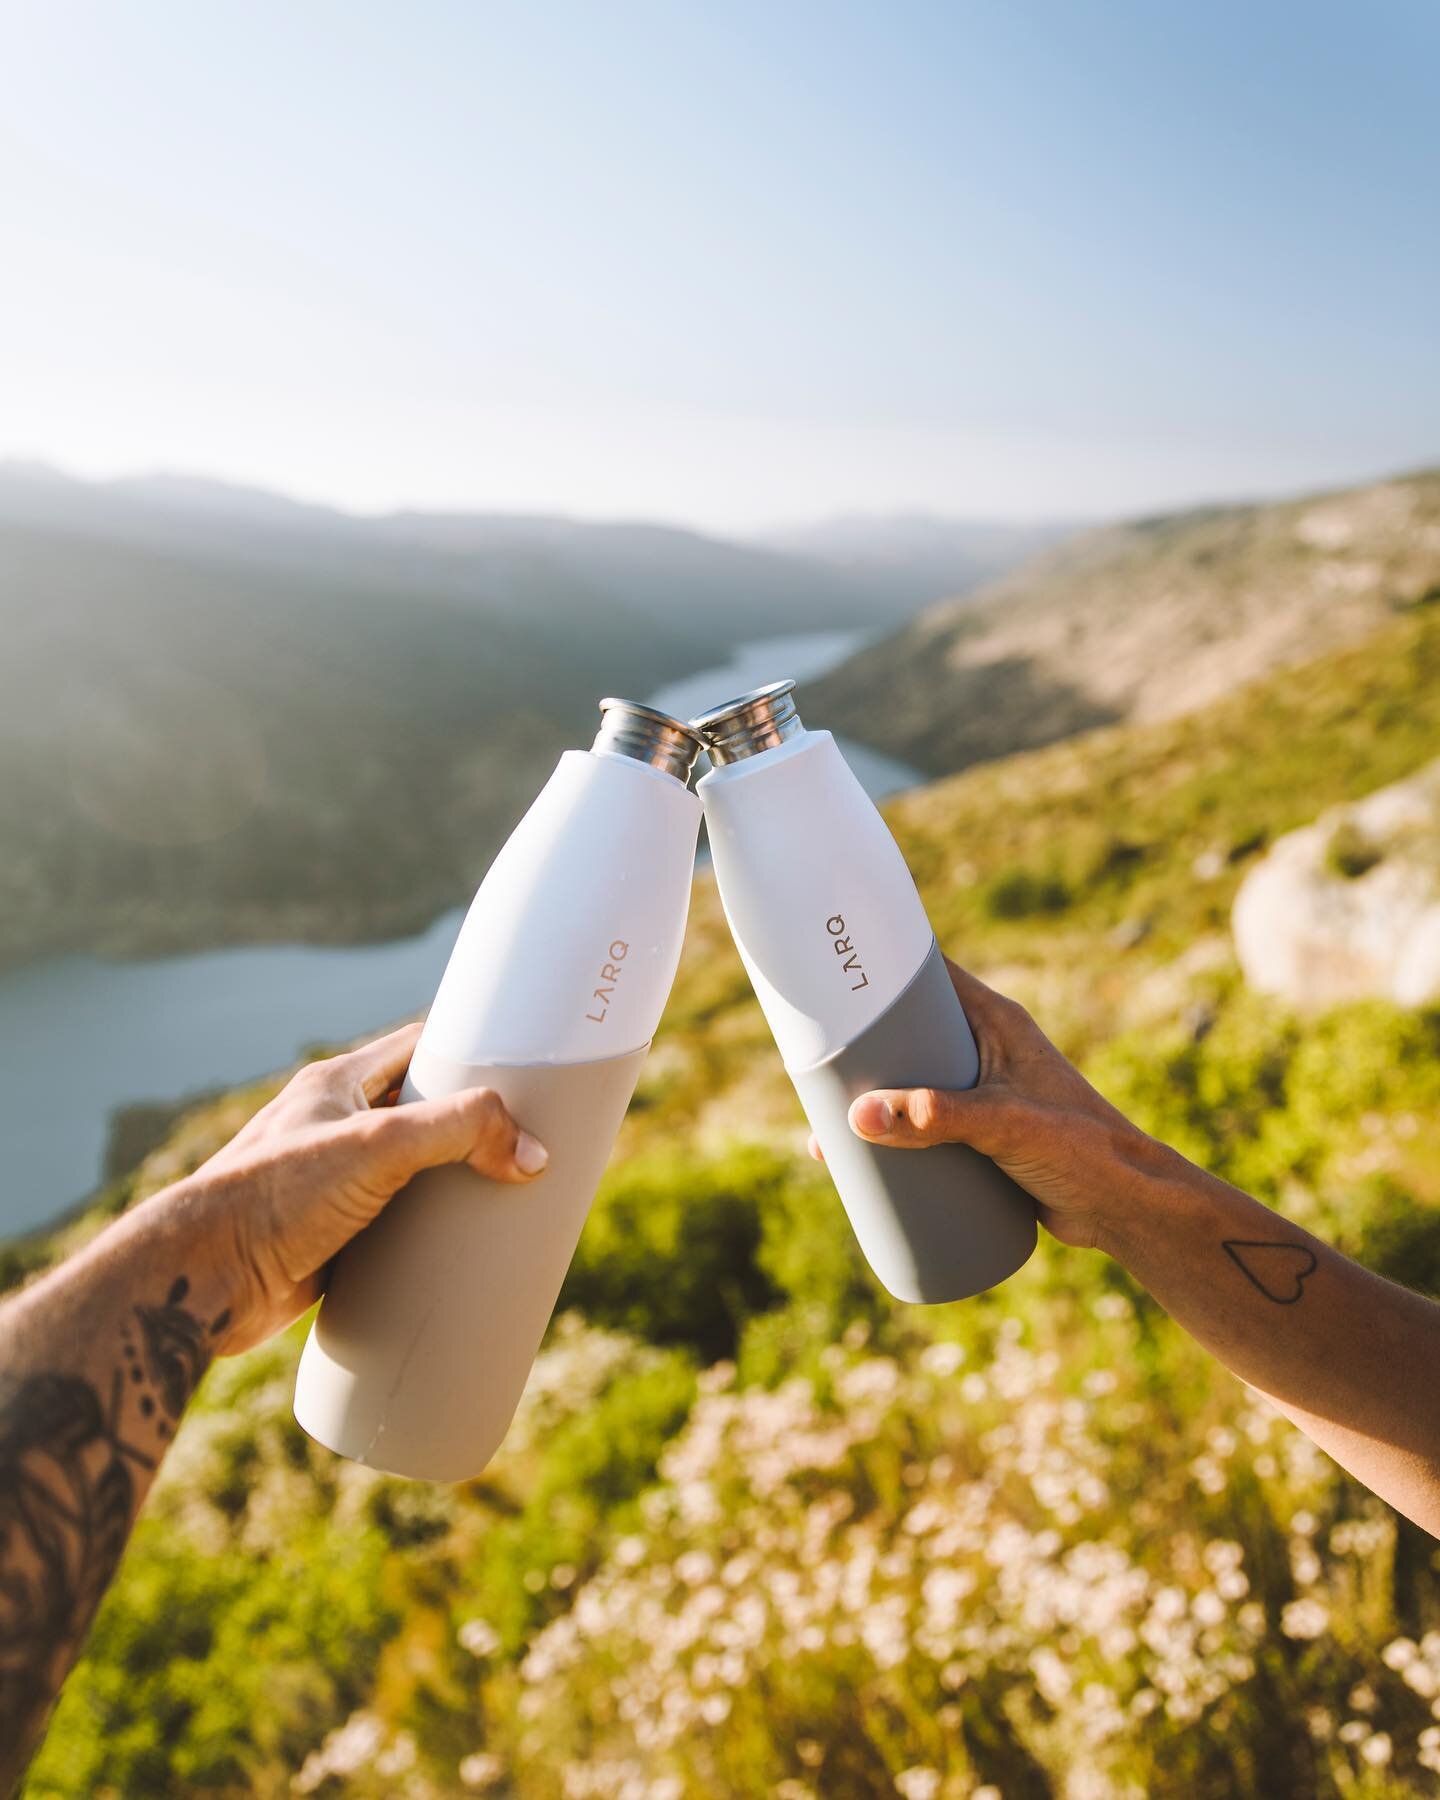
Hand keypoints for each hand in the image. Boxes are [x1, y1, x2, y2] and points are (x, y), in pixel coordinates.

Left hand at [172, 1023, 547, 1354]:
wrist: (203, 1281)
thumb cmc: (273, 1198)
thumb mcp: (377, 1147)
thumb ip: (459, 1132)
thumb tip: (534, 1153)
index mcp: (338, 1085)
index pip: (419, 1048)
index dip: (471, 1050)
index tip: (525, 1064)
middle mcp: (337, 1129)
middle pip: (424, 1113)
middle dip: (476, 1125)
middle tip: (533, 1137)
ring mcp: (335, 1185)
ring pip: (414, 1174)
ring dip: (457, 1183)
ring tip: (515, 1192)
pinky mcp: (336, 1239)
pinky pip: (398, 1227)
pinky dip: (433, 1234)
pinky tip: (468, 1247)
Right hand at [817, 957, 1179, 1250]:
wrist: (1126, 1207)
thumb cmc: (1082, 1149)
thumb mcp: (1003, 1125)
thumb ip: (935, 1119)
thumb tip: (855, 1119)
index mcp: (994, 1022)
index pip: (926, 974)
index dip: (878, 966)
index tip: (826, 969)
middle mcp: (982, 1051)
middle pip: (906, 1037)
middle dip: (858, 1052)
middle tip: (807, 1068)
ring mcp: (980, 1095)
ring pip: (909, 1088)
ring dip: (869, 1104)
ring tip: (823, 1132)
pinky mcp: (980, 1138)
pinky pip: (922, 1129)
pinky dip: (891, 1141)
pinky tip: (859, 1162)